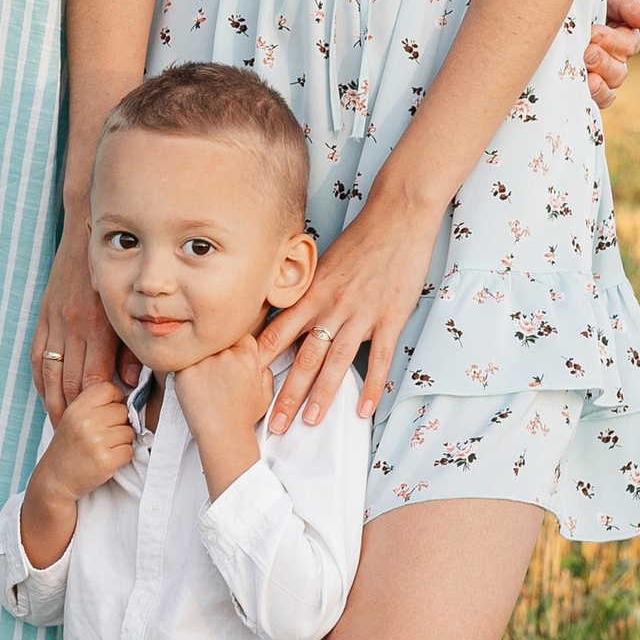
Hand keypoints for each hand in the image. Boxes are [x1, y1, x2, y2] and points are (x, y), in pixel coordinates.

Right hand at [29, 221, 128, 418]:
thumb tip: (129, 383)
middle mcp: (73, 326)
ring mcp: (54, 322)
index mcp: (97, 326)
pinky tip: (47, 396)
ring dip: (54, 403)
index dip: (97, 406)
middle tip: (79, 439)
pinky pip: (39, 357)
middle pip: (71, 382)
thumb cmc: (115, 275)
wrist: (83, 238)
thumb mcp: (127, 310)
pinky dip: (42, 381)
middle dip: (74, 413)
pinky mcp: (43, 317)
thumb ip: (129, 348)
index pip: (94, 378)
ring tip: (59, 426)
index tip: (103, 425)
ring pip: (51, 374)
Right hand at [39, 378, 138, 501]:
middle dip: (119, 423)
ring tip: (104, 447)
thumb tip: (129, 397)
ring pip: (129, 431)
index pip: (109, 388)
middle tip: (104, 435)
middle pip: (123, 410)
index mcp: (77, 408)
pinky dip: (122, 456)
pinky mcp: (106, 460)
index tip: (108, 411)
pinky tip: (107, 458)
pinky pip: (129, 451)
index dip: (114, 399)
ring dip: (122, 441)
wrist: (55, 479)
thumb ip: (96, 404)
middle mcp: (86, 422)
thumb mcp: (73, 418)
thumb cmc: (69, 447)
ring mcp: (96, 442)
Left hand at [172, 325, 271, 491]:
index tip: (226, 355)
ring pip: (198, 349)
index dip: (231, 343)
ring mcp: (204, 360)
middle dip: (214, 350)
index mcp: (247, 354)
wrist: (223, 435)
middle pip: (216, 339)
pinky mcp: (185, 370)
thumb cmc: (242, 416)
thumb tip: (257, 358)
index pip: (237, 333)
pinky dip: (185, 371)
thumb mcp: (265, 392)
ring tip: (203, 382)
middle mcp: (226, 353)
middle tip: (213, 370)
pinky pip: (182, 361)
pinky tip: (192, 386)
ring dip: (199, 359)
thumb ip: (262, 369)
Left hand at [261, 193, 442, 432]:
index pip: (278, 332)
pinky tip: (363, 410)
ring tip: (309, 422)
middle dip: (286, 393)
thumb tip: (286, 314)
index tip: (243, 385)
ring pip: (336, 363)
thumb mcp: (323, 263)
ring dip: (322, 396)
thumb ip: (306, 292)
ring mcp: (362, 314)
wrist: (396, 216)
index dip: (260, 361)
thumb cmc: (359, 238)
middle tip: (272, 424)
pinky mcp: (390, 318)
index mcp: (312, 293)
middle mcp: (332, 306)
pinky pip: (379, 359)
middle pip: (304, 357)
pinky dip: (371, 387)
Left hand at [587, 0, 639, 110]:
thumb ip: (630, 7)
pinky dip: (597, 94)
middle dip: (603, 59)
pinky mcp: (579, 86)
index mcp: (619, 34)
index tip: (593, 31)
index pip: (628, 46)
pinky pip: (599, 99)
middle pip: (619, 71)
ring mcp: (595, 73)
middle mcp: (611, 57)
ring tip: (585, 65)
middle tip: (586, 49)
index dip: (612, 41)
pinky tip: (587, 84)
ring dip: (599, 76)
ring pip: (610, 86)